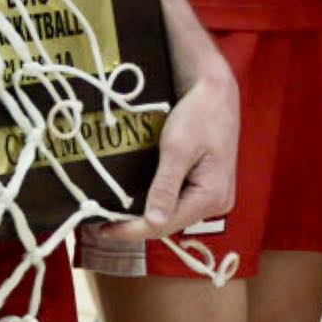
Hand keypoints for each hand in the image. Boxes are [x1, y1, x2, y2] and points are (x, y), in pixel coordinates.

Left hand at [95, 64, 239, 244]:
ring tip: (116, 215)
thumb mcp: (177, 148)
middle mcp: (217, 202)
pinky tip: (139, 201)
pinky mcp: (207, 186)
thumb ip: (165, 186)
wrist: (216, 92)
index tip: (104, 229)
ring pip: (174, 214)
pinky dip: (158, 203)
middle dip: (138, 225)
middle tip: (104, 222)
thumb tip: (153, 222)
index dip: (133, 230)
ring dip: (147, 215)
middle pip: (171, 223)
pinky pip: (180, 202)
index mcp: (213, 195)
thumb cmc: (199, 113)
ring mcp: (214, 195)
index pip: (166, 224)